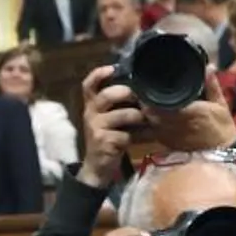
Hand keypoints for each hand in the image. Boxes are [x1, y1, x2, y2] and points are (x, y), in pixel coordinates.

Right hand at [79, 65, 148, 188]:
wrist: (98, 167)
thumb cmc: (108, 138)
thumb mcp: (109, 119)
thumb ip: (118, 105)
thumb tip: (141, 90)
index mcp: (92, 105)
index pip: (89, 85)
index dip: (99, 74)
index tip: (112, 68)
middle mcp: (90, 113)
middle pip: (106, 95)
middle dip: (125, 93)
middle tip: (139, 96)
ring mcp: (96, 128)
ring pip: (121, 115)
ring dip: (137, 116)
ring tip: (146, 120)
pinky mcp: (104, 142)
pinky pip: (125, 135)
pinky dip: (138, 137)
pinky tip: (145, 138)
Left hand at [145, 71, 235, 152]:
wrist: (222, 153)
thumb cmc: (222, 128)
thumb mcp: (220, 104)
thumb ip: (212, 85)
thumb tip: (210, 67)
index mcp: (186, 111)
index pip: (159, 102)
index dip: (150, 94)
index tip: (149, 85)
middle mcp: (174, 124)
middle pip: (149, 111)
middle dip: (146, 102)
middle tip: (146, 92)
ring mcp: (169, 135)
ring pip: (149, 122)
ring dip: (147, 113)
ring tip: (149, 103)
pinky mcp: (167, 143)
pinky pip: (153, 131)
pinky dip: (151, 123)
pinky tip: (155, 117)